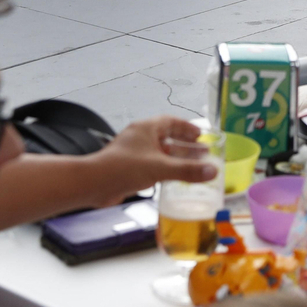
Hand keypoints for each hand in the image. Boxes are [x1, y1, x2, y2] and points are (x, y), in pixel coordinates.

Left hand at [86, 117, 218, 206]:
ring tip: (192, 166)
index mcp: (146, 129)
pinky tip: (173, 179)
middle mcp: (140, 137)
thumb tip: (213, 171)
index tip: (201, 135)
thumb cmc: (124, 168)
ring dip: (175, 158)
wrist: (93, 184)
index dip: (186, 127)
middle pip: (167, 137)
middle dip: (184, 144)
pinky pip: (152, 164)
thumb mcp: (159, 168)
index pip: (170, 122)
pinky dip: (164, 169)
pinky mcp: (129, 167)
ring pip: (159, 152)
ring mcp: (133, 153)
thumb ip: (187, 170)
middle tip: (201, 152)